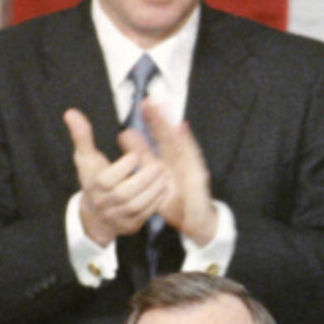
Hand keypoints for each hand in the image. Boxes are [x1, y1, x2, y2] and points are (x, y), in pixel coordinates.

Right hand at [64, 109, 170, 246]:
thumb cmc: (92, 181)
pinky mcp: (130, 225)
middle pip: (124, 194)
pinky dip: (156, 202)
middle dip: (144, 178)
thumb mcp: (86, 159)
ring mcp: (117, 216)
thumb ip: (82, 136)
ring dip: (153, 189)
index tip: (136, 154)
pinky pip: (145, 215)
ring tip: (163, 174)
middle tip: (158, 165)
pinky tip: (163, 188)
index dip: (124, 166)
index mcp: (94, 185)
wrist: (94, 217)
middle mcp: (105, 203)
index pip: (108, 179)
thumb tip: (71, 113)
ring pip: (137, 205)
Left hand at [140, 101, 218, 245]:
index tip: (142, 105)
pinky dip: (187, 142)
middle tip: (148, 101)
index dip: (151, 123)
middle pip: (166, 136)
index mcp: (165, 164)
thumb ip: (142, 165)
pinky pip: (191, 157)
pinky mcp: (197, 175)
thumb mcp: (152, 187)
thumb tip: (126, 141)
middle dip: (158, 119)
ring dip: (170, 125)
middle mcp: (177, 162)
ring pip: (178, 142)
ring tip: (162, 108)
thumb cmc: (175, 204)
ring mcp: (188, 166)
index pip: (157, 140)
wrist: (196, 222)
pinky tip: (181, 128)